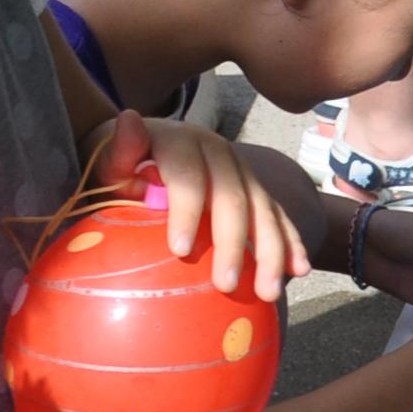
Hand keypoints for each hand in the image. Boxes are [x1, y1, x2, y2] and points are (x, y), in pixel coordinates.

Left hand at [95, 112, 292, 301]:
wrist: (147, 149)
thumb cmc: (123, 166)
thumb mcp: (112, 157)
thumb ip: (121, 148)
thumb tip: (129, 120)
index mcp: (182, 142)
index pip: (188, 176)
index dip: (187, 211)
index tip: (180, 251)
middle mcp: (219, 152)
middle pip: (233, 198)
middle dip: (233, 243)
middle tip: (226, 284)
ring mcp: (242, 171)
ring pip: (263, 209)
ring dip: (271, 251)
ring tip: (270, 290)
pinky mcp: (256, 189)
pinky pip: (278, 216)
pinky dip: (290, 243)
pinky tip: (300, 270)